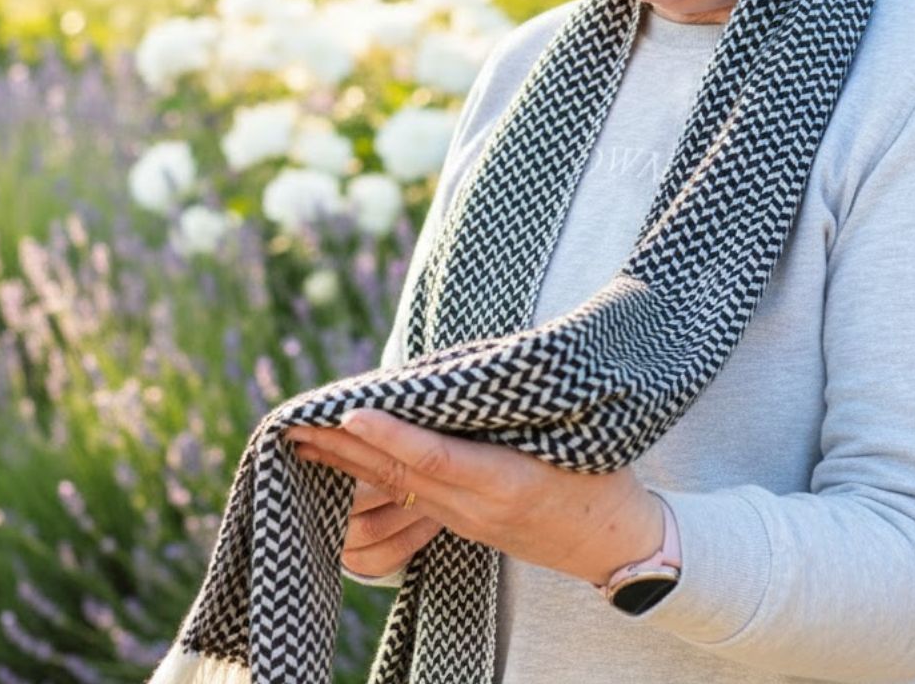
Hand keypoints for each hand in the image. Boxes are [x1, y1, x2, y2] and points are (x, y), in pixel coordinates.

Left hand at [286, 411, 662, 586]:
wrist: (616, 547)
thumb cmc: (602, 480)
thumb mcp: (573, 438)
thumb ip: (520, 408)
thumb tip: (473, 367)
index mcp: (506, 482)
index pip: (435, 458)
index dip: (391, 436)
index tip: (352, 413)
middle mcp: (477, 507)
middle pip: (400, 474)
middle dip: (345, 446)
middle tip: (298, 419)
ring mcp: (466, 521)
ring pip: (397, 487)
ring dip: (348, 462)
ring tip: (304, 439)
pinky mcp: (464, 525)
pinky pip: (409, 495)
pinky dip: (374, 473)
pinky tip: (348, 462)